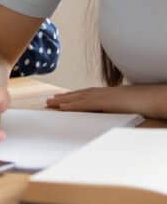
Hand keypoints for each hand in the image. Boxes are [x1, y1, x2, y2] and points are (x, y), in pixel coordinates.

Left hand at [47, 85, 166, 116]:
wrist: (154, 98)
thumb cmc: (145, 102)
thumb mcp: (128, 104)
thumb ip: (118, 107)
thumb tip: (114, 111)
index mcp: (108, 93)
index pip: (87, 93)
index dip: (74, 95)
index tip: (62, 97)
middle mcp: (103, 92)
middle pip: (78, 95)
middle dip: (64, 98)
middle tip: (49, 100)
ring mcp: (103, 96)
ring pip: (77, 99)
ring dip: (62, 101)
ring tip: (49, 103)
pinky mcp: (104, 102)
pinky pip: (84, 105)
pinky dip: (71, 106)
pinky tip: (61, 107)